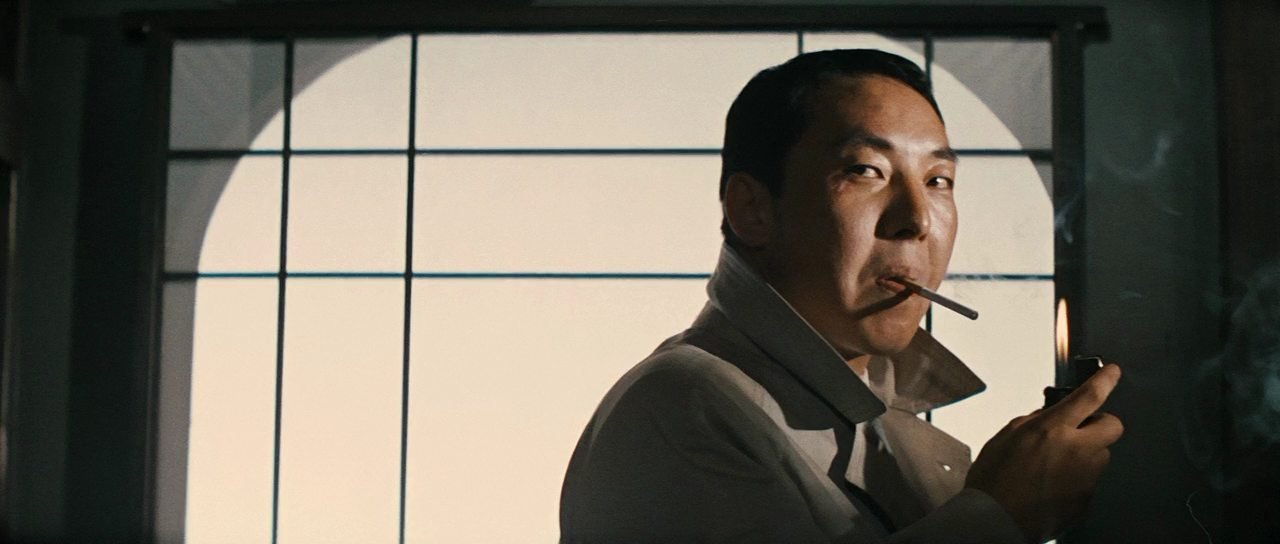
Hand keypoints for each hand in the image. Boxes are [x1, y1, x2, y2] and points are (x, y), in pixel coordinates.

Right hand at [964, 364, 1124, 542]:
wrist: (994, 520)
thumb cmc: (993, 482)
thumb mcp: (1004, 438)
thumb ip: (1031, 422)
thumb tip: (1046, 417)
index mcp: (1052, 430)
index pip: (1089, 397)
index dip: (1105, 380)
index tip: (1112, 372)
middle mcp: (1076, 451)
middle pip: (1112, 426)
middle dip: (1100, 423)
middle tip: (1081, 428)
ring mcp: (1085, 478)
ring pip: (1101, 456)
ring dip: (1086, 454)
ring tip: (1056, 466)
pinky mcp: (1085, 501)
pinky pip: (1090, 482)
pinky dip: (1076, 481)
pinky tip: (1052, 486)